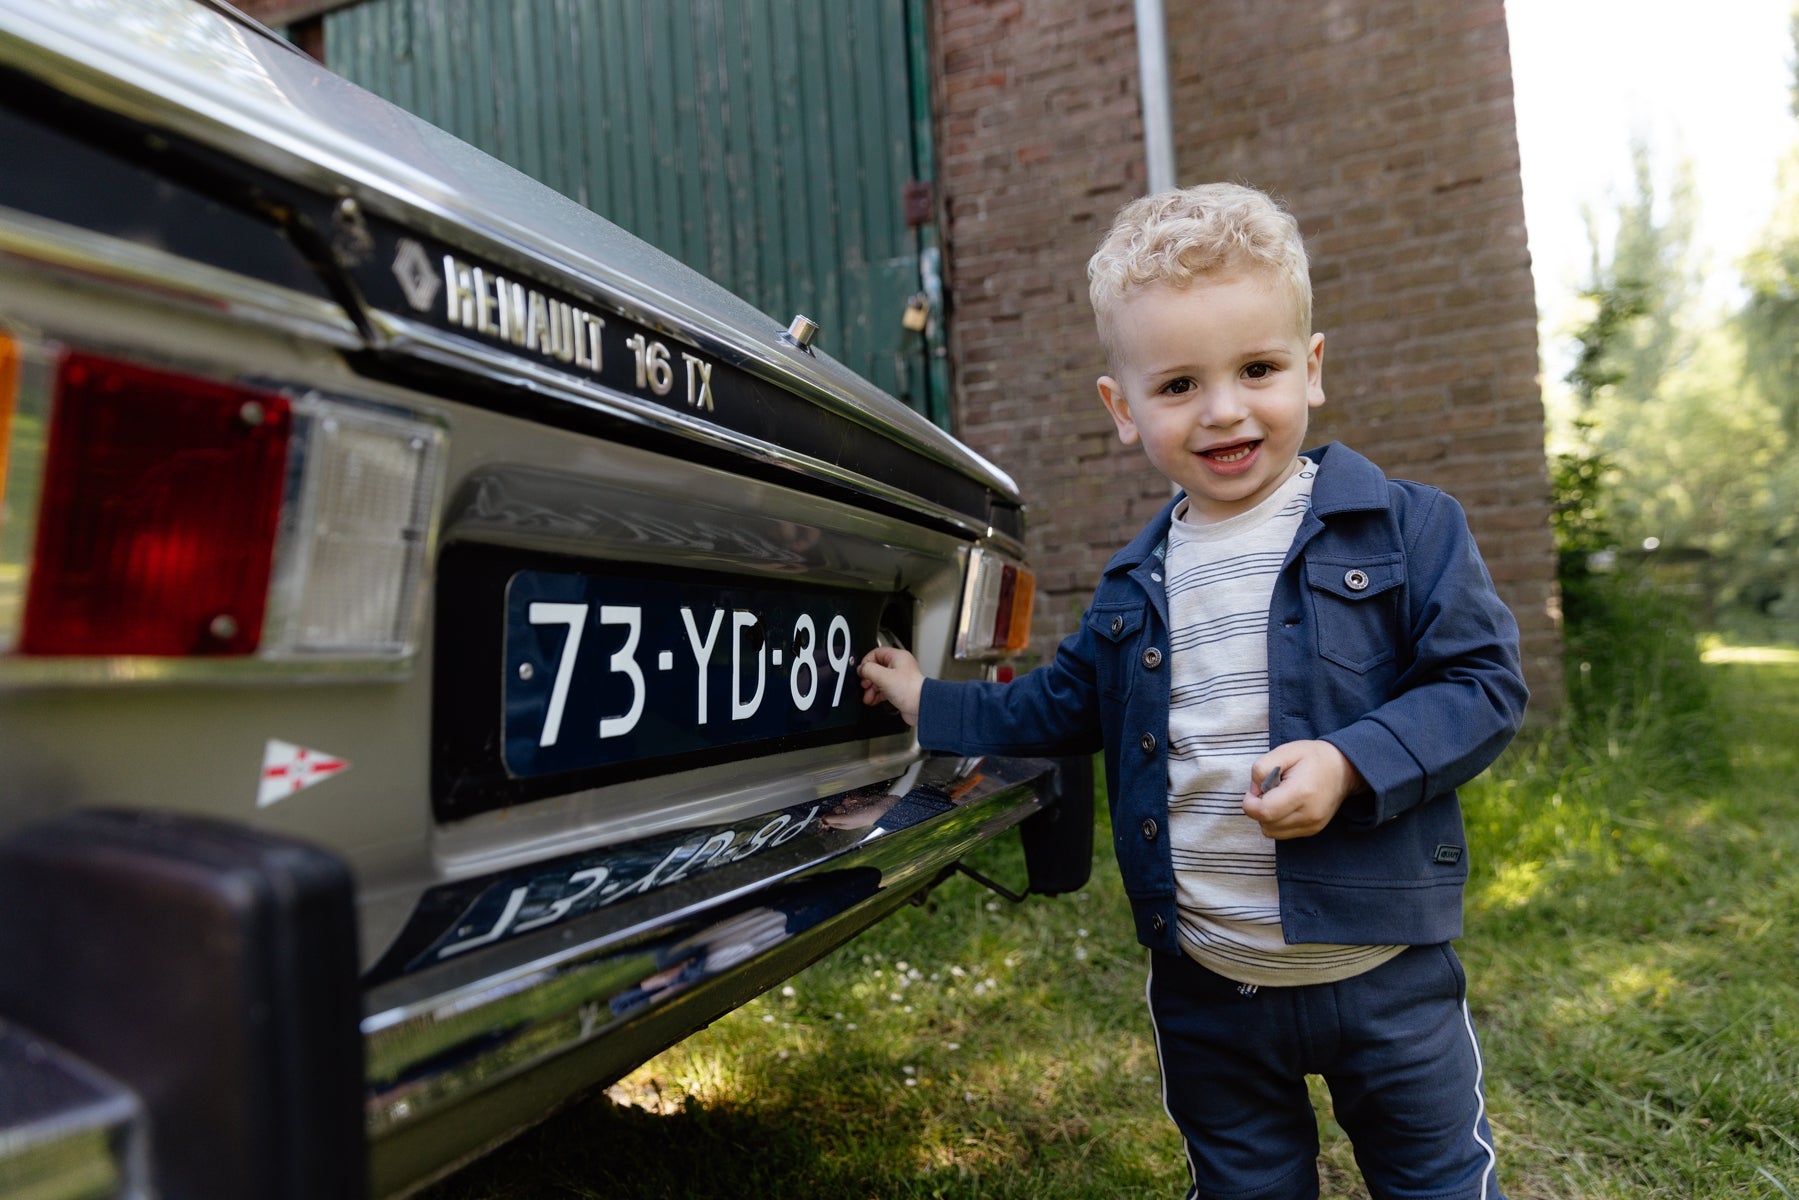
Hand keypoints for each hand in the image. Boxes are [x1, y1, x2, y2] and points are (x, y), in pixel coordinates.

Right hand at [857, 646, 924, 726]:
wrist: (921, 706)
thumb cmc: (909, 690)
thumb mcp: (883, 676)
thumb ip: (869, 669)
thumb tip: (861, 669)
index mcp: (897, 657)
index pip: (876, 653)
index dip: (867, 662)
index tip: (862, 671)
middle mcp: (899, 666)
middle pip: (876, 668)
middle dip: (868, 679)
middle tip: (865, 685)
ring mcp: (899, 679)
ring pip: (879, 680)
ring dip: (871, 689)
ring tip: (867, 696)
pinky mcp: (899, 690)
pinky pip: (884, 690)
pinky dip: (876, 695)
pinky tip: (872, 700)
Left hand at [1242, 740, 1364, 838]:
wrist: (1344, 769)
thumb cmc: (1313, 757)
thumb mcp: (1285, 751)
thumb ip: (1261, 768)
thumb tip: (1254, 792)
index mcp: (1301, 792)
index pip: (1264, 812)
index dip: (1250, 803)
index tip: (1255, 790)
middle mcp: (1308, 814)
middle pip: (1266, 824)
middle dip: (1258, 809)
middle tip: (1268, 790)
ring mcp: (1312, 825)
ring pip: (1272, 832)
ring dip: (1266, 817)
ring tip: (1277, 798)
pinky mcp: (1313, 830)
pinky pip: (1282, 833)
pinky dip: (1277, 822)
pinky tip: (1285, 806)